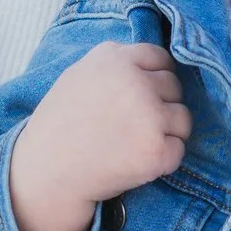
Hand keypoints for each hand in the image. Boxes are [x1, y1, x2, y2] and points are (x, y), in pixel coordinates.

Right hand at [7, 43, 188, 230]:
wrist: (47, 172)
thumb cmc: (60, 125)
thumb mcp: (79, 76)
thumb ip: (115, 65)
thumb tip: (153, 65)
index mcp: (115, 58)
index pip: (161, 58)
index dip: (155, 78)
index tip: (141, 97)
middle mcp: (135, 81)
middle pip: (174, 86)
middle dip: (161, 105)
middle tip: (133, 125)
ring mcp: (149, 115)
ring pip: (183, 118)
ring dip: (167, 133)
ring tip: (133, 144)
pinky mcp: (156, 149)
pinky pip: (178, 150)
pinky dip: (162, 160)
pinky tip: (135, 162)